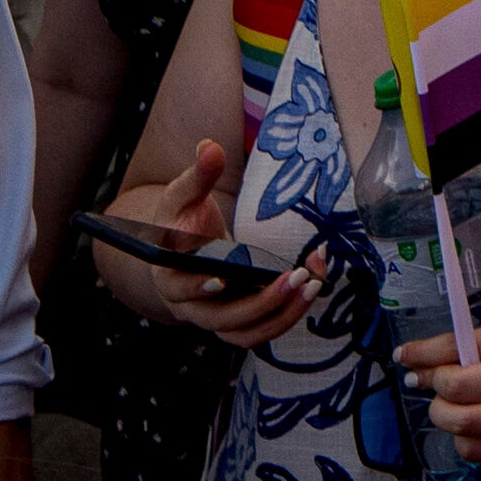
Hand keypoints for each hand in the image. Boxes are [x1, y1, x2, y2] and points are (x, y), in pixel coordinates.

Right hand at [104, 139, 313, 344]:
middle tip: (295, 277)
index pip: (178, 286)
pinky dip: (287, 316)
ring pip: (243, 333)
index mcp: (169, 273)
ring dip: (281, 314)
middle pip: (220, 319)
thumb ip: (198, 174)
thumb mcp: (185, 195)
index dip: (197, 286)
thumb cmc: (183, 221)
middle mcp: (188, 305)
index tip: (222, 277)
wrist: (188, 249)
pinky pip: (260, 333)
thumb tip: (209, 148)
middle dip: (260, 302)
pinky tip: (311, 289)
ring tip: (311, 285)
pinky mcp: (237, 323)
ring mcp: (213, 318)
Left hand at [399, 260, 480, 463]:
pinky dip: (463, 441)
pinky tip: (463, 426)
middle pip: (458, 387)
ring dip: (441, 413)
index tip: (405, 354)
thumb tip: (470, 270)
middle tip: (426, 377)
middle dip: (432, 381)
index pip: (465, 346)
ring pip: (465, 423)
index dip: (425, 351)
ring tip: (440, 403)